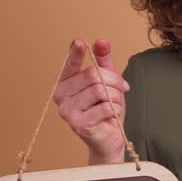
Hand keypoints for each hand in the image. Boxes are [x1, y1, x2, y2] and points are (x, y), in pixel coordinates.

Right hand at [54, 37, 131, 162]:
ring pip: (100, 90)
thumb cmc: (106, 110)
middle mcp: (60, 96)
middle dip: (114, 80)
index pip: (70, 64)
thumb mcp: (108, 82)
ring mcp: (67, 111)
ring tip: (116, 103)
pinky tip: (112, 115)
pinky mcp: (78, 124)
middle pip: (92, 75)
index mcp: (64, 83)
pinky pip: (105, 106)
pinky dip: (115, 109)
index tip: (80, 41)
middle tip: (121, 88)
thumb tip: (101, 41)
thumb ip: (103, 62)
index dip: (76, 52)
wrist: (109, 139)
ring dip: (116, 96)